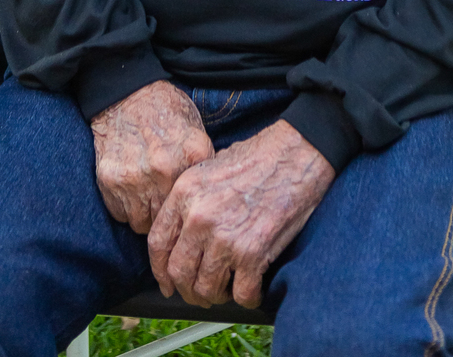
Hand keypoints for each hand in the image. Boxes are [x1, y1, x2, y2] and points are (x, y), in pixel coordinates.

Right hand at [91, 81, 213, 234]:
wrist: (127, 93)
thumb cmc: (166, 113)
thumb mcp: (196, 131)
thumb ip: (204, 166)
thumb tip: (211, 201)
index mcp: (193, 154)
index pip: (198, 205)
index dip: (191, 211)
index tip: (187, 212)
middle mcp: (166, 169)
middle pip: (169, 221)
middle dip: (166, 216)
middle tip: (163, 202)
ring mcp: (137, 177)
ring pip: (142, 224)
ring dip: (144, 214)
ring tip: (146, 194)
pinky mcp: (111, 180)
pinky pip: (120, 215)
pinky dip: (125, 207)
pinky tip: (130, 187)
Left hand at [148, 120, 333, 309]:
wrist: (295, 153)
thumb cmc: (257, 157)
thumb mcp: (209, 167)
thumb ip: (190, 199)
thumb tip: (182, 235)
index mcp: (185, 193)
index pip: (157, 243)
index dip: (161, 270)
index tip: (168, 282)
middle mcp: (199, 217)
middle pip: (179, 272)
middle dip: (188, 290)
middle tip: (200, 293)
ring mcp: (225, 237)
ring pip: (206, 289)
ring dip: (216, 296)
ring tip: (228, 289)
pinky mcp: (253, 253)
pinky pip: (242, 295)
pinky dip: (248, 298)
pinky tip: (253, 288)